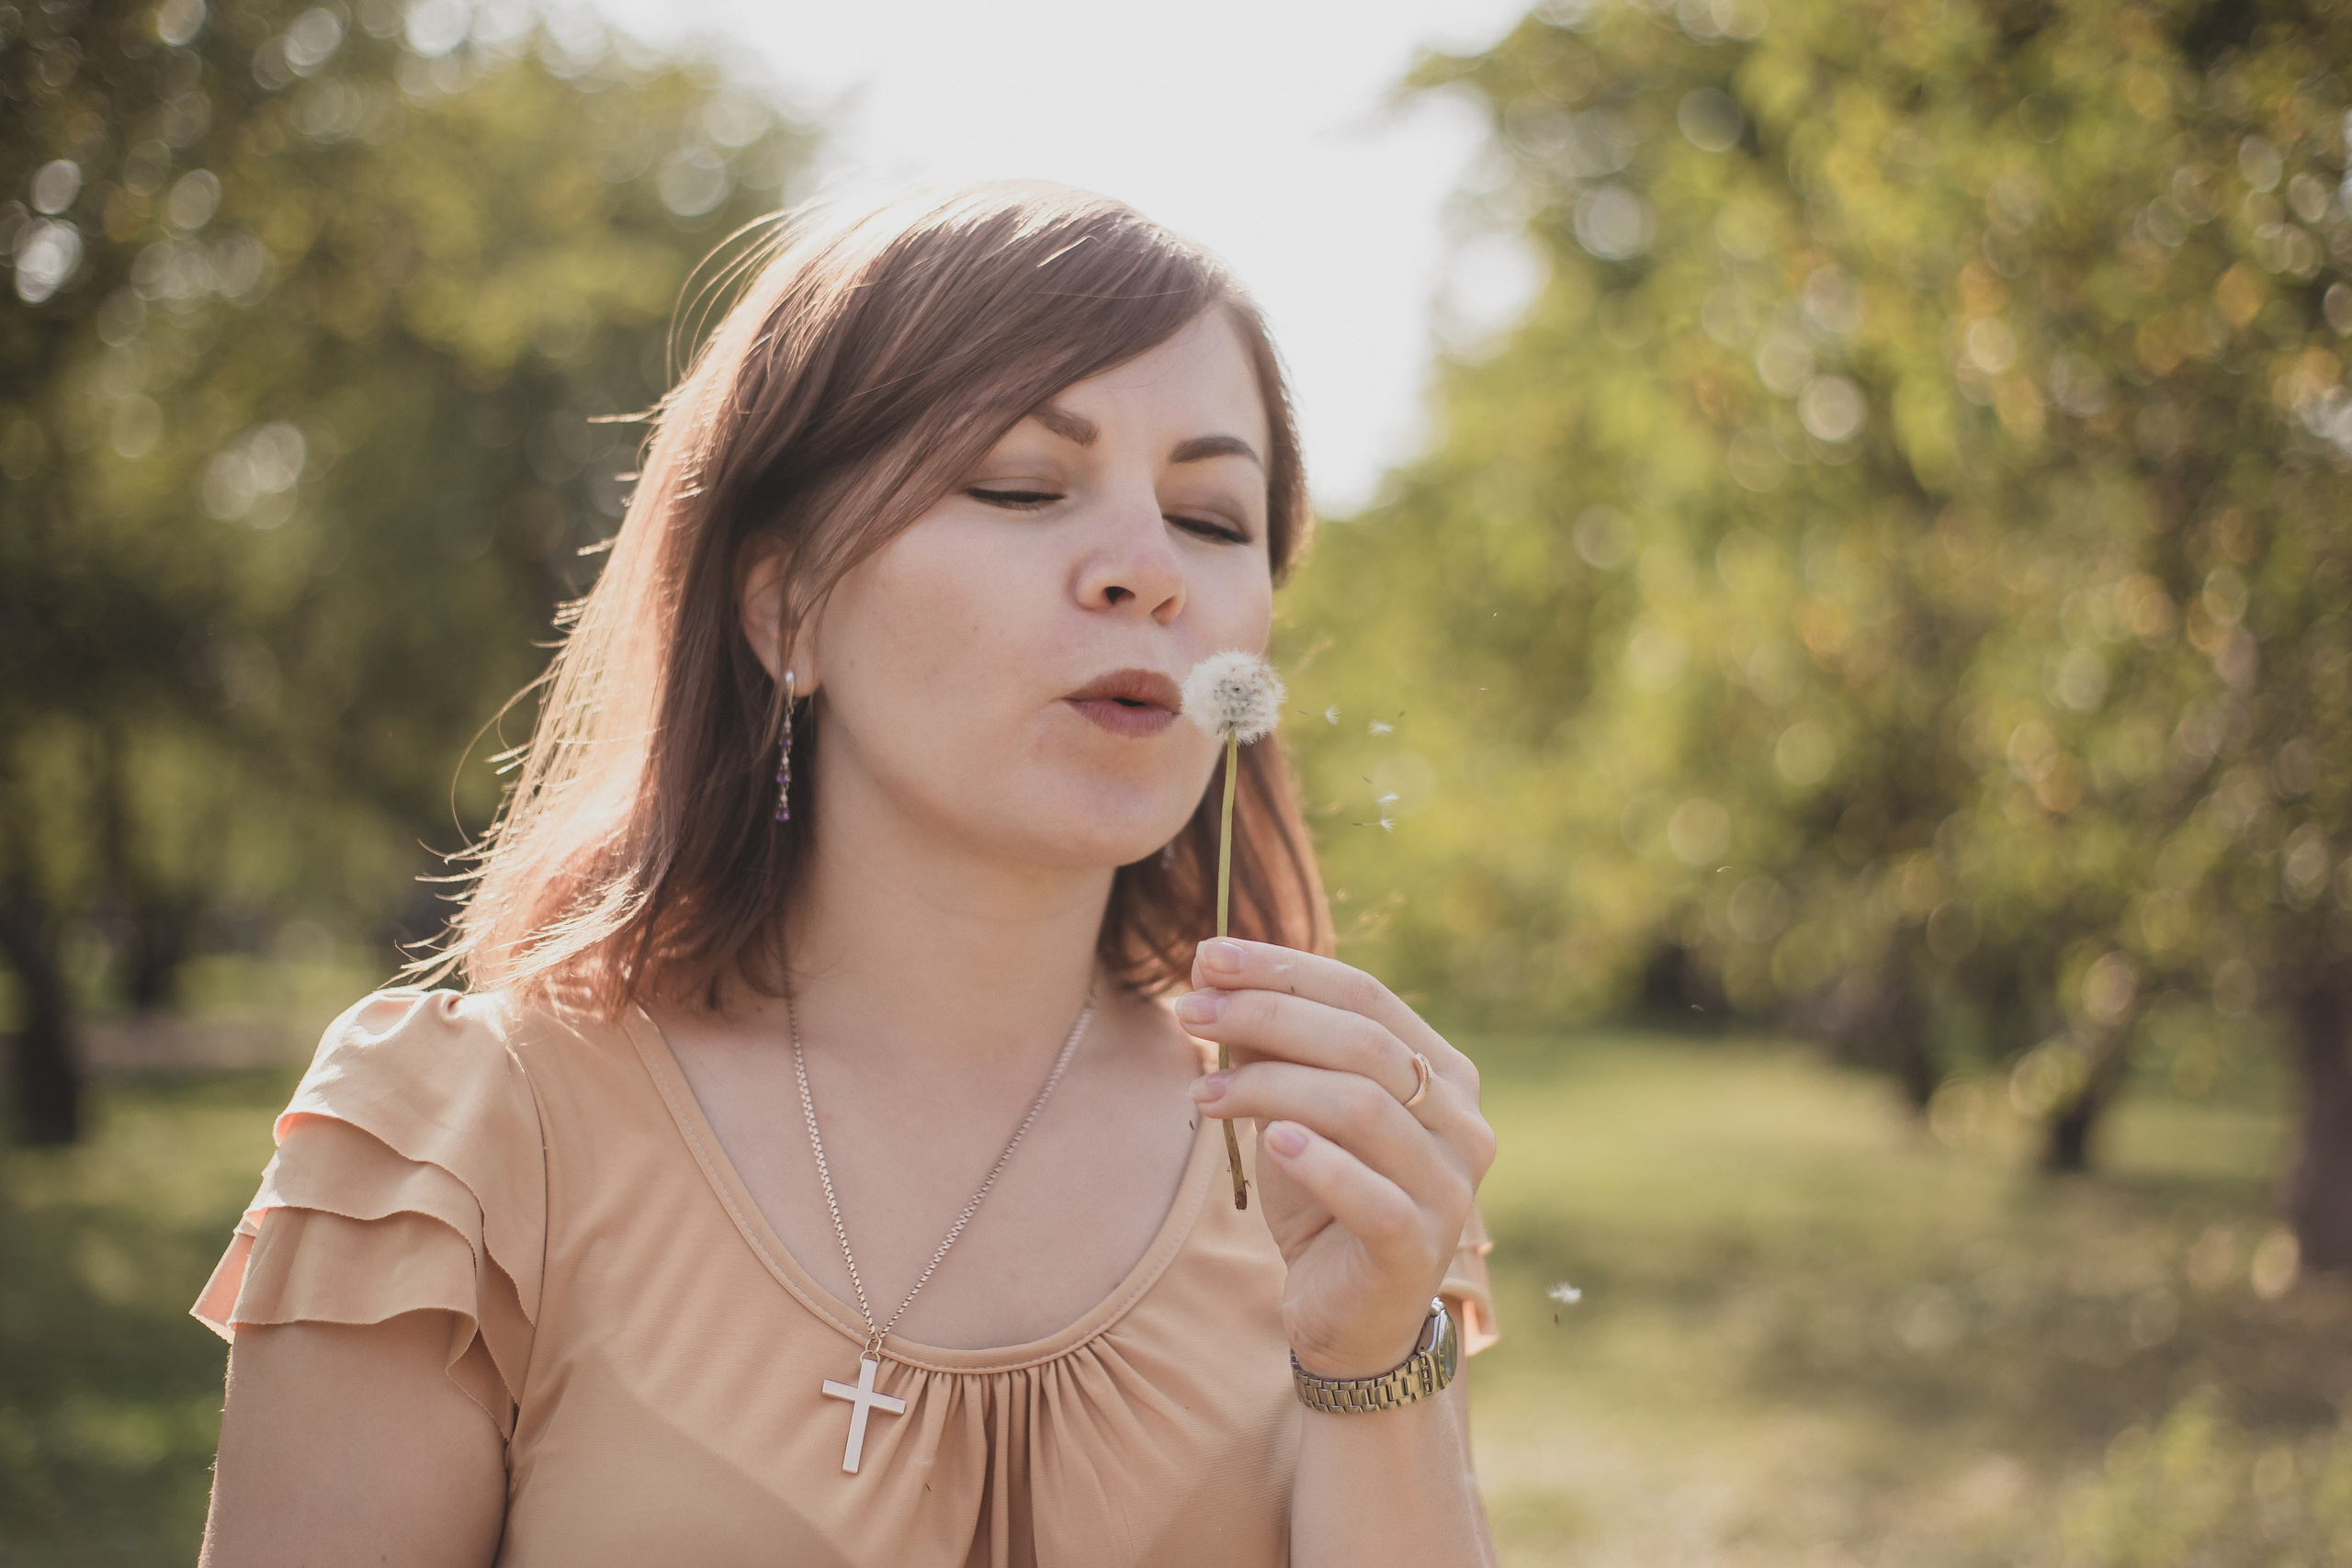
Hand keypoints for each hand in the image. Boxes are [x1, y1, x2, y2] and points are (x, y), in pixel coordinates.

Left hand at [1174, 938, 1494, 1381]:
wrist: (1349, 1315)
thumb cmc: (1323, 1197)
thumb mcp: (1294, 1110)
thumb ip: (1273, 1047)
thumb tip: (1213, 973)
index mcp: (1444, 1073)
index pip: (1366, 994)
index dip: (1284, 969)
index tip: (1208, 956)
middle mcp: (1463, 1122)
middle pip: (1363, 1041)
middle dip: (1267, 1015)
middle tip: (1190, 1011)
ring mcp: (1450, 1187)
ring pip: (1362, 1107)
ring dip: (1270, 1085)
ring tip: (1203, 1091)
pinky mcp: (1419, 1248)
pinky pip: (1372, 1196)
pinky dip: (1318, 1163)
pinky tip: (1269, 1141)